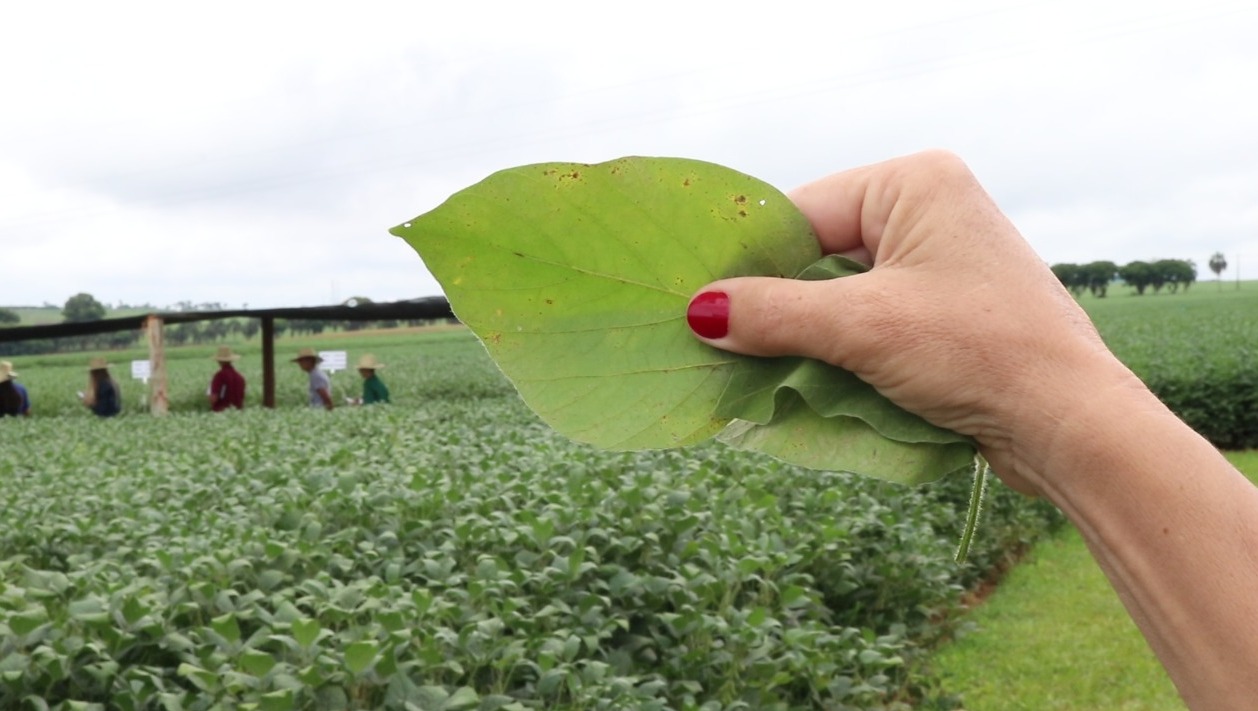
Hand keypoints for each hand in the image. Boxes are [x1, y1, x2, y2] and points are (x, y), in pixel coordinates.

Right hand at [686, 151, 1138, 493]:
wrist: (1071, 424)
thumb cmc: (976, 352)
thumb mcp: (862, 328)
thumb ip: (773, 314)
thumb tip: (698, 313)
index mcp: (914, 183)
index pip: (801, 213)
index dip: (748, 262)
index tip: (697, 306)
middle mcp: (927, 210)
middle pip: (817, 253)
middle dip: (775, 304)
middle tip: (716, 343)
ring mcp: (937, 261)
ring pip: (838, 293)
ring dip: (803, 335)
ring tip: (752, 369)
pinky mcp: (942, 311)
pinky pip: (866, 320)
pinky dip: (835, 351)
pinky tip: (800, 381)